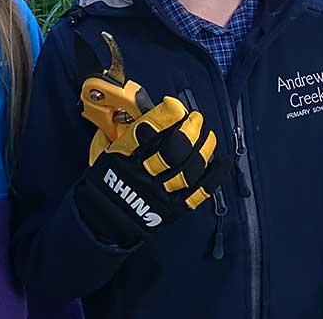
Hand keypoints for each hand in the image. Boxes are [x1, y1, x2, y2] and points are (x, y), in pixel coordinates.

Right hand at [74, 96, 223, 246]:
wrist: (102, 218)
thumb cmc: (104, 179)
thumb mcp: (103, 149)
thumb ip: (119, 128)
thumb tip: (137, 106)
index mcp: (122, 157)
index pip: (147, 132)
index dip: (165, 115)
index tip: (174, 105)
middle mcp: (143, 175)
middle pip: (173, 151)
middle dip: (189, 130)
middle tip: (195, 118)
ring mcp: (159, 193)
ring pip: (188, 170)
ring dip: (203, 149)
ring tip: (208, 136)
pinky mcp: (173, 208)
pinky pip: (198, 192)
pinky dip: (213, 176)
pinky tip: (221, 162)